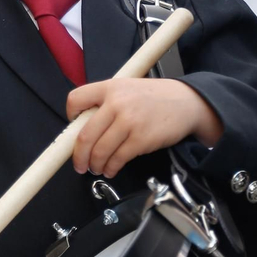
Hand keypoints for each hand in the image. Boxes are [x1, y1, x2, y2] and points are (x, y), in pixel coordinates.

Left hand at [67, 78, 223, 177]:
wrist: (186, 102)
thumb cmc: (155, 97)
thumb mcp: (127, 88)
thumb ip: (106, 102)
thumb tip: (84, 127)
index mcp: (110, 87)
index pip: (76, 100)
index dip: (70, 118)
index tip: (73, 131)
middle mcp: (117, 103)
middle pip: (84, 135)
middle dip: (78, 155)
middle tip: (79, 164)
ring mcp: (129, 121)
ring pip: (100, 151)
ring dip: (94, 165)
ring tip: (96, 168)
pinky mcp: (141, 139)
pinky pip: (117, 159)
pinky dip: (111, 168)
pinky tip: (111, 170)